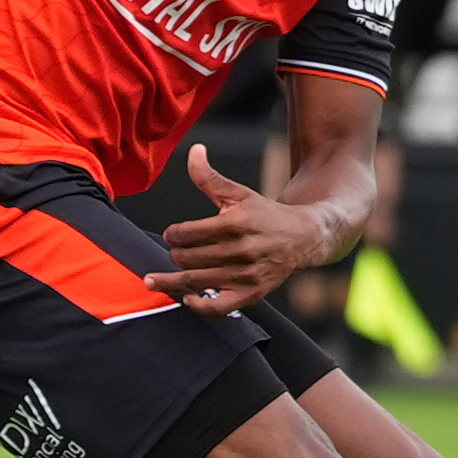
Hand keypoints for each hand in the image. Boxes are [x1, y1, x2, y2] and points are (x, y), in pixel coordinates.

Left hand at [147, 141, 321, 314]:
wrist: (302, 238)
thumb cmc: (265, 214)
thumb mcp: (239, 193)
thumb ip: (210, 177)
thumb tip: (193, 150)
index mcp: (236, 223)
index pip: (189, 233)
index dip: (173, 234)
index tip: (172, 234)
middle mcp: (242, 250)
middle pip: (190, 258)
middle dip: (176, 254)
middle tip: (174, 252)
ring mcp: (247, 274)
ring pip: (198, 282)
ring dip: (172, 282)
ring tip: (154, 280)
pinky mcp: (252, 294)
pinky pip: (219, 307)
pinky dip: (199, 305)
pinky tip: (186, 299)